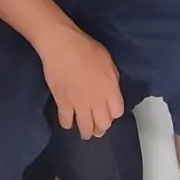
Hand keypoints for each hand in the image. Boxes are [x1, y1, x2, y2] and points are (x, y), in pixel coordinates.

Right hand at [38, 25, 123, 139]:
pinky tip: (68, 120)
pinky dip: (68, 123)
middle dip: (101, 127)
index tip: (109, 112)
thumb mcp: (108, 61)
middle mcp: (97, 101)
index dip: (113, 114)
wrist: (63, 46)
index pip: (117, 112)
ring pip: (86, 128)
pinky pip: (66, 122)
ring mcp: (80, 104)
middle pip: (103, 125)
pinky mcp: (63, 104)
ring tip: (85, 132)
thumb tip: (110, 89)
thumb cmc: (87, 48)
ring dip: (86, 132)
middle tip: (97, 127)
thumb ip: (112, 79)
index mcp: (111, 89)